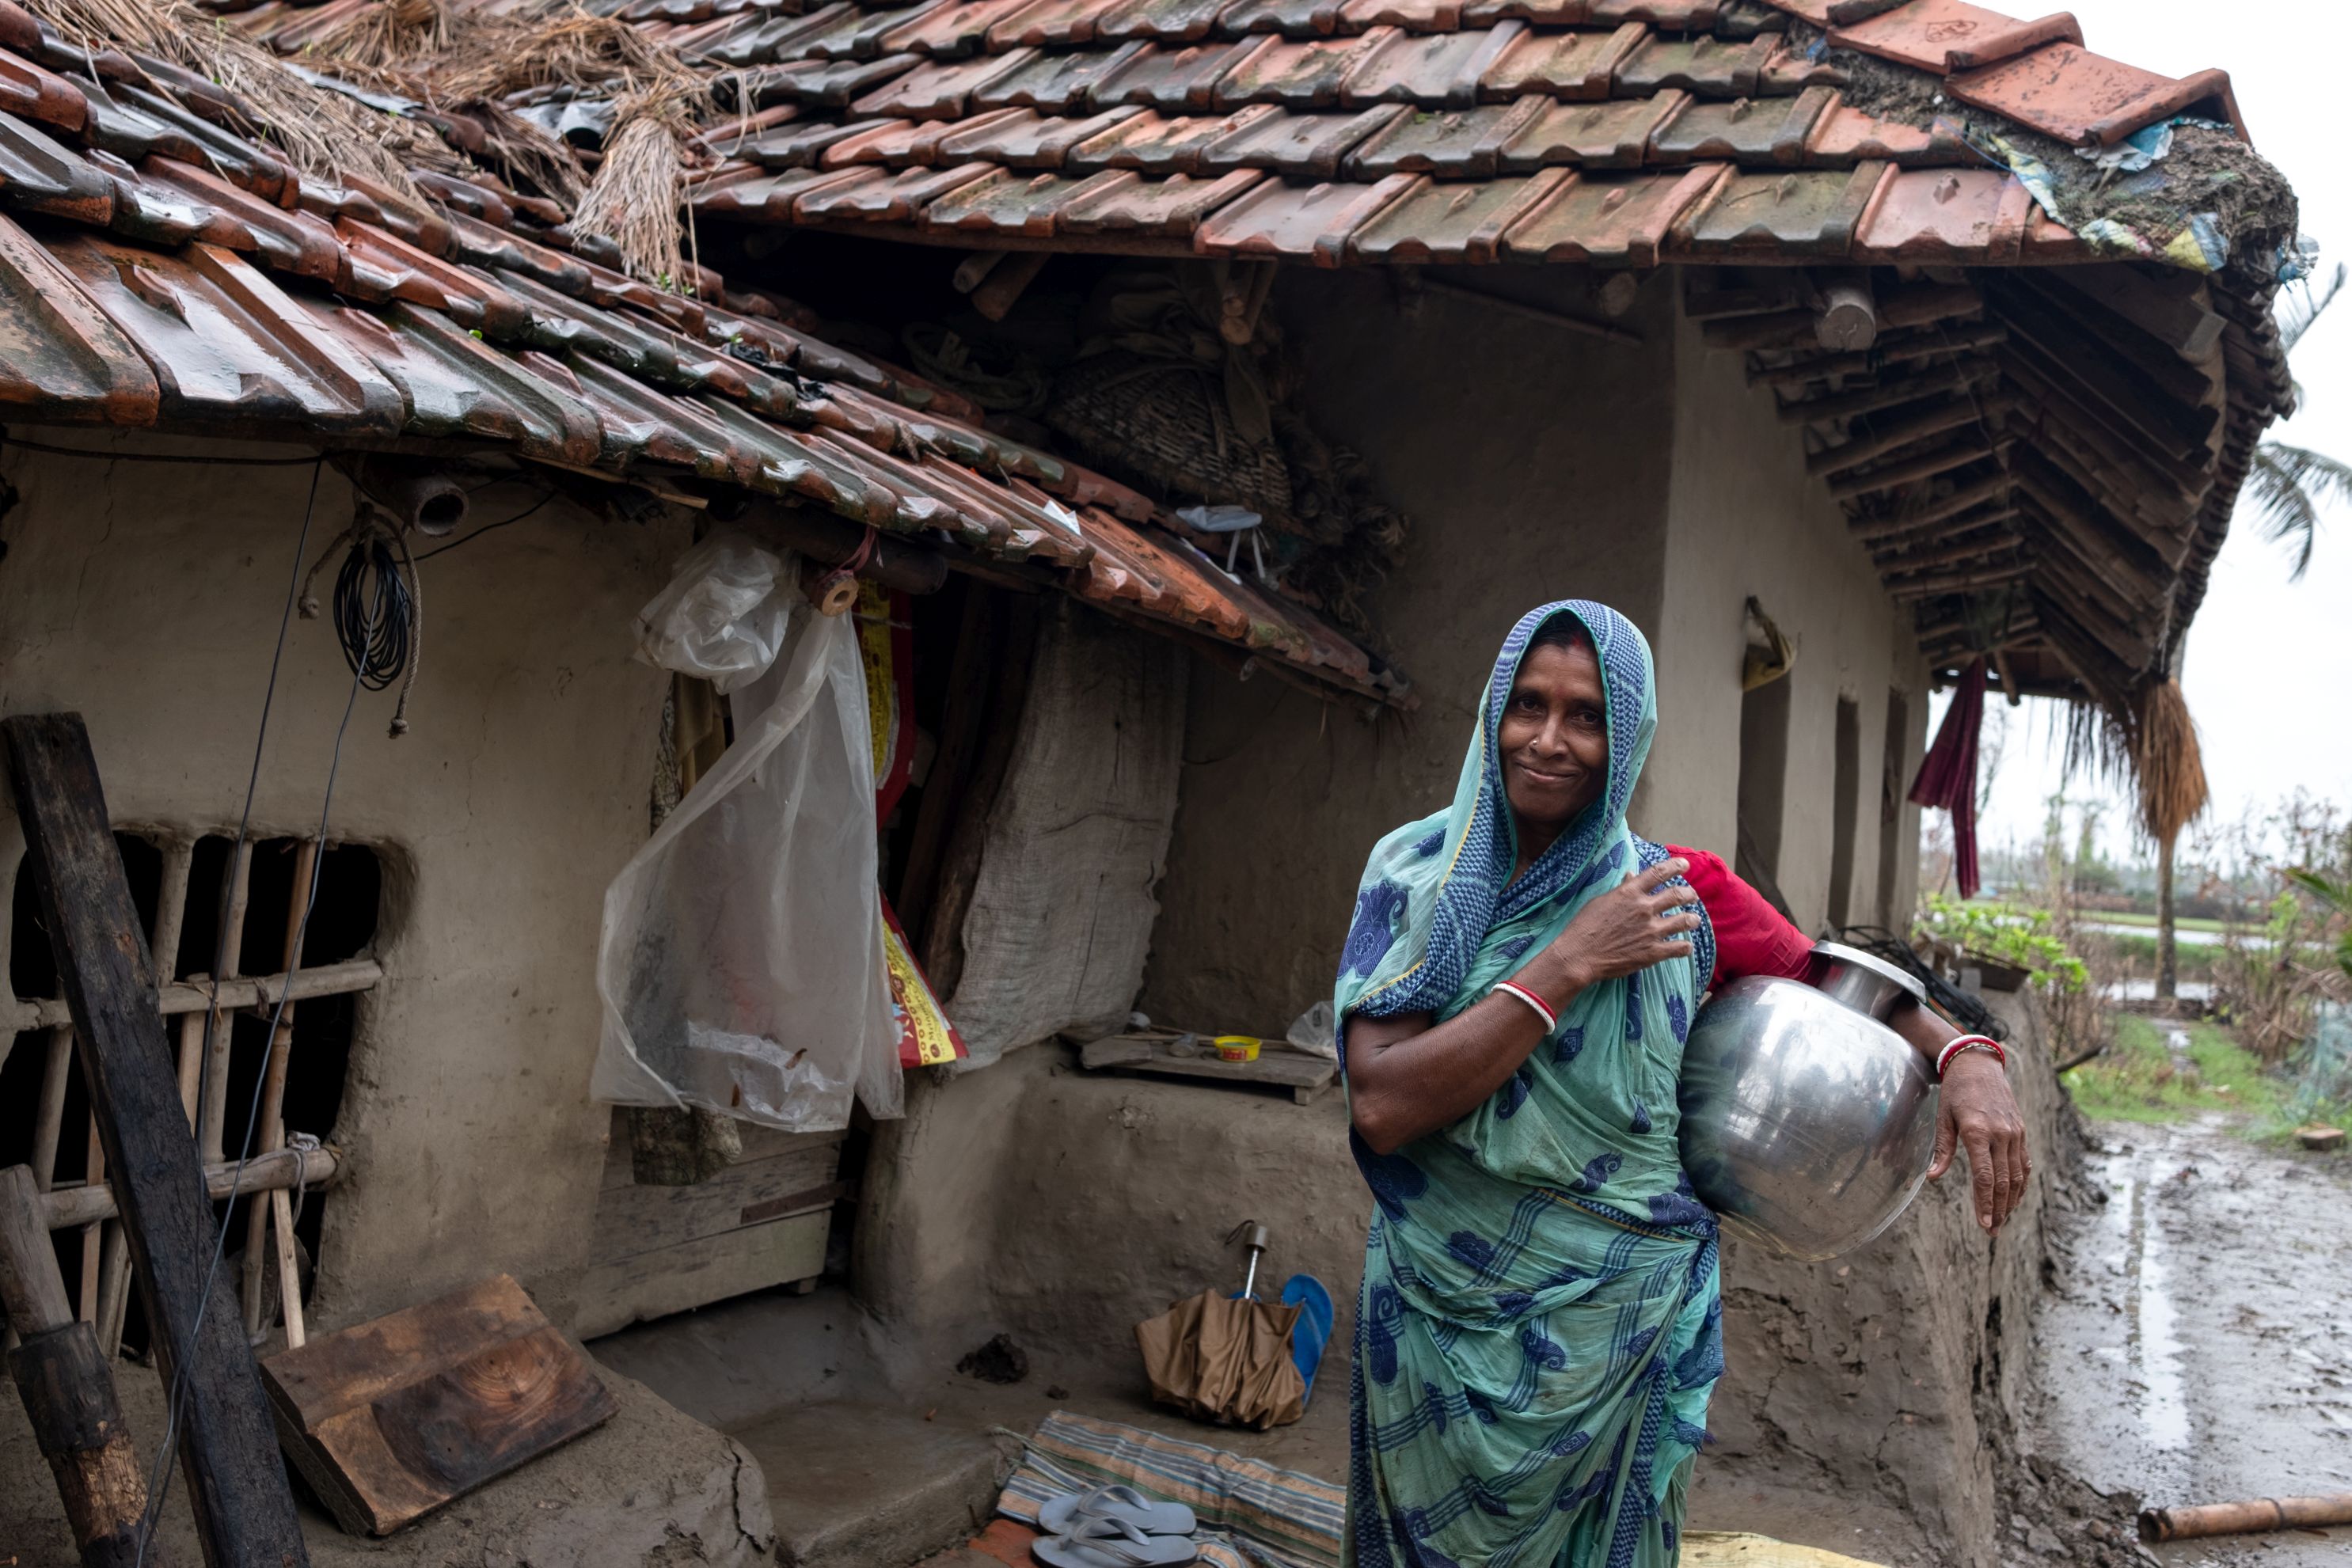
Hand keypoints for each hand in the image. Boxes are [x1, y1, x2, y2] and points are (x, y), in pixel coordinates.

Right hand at [1525, 856, 1699, 999]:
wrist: (1580, 955)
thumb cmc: (1585, 926)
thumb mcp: (1601, 901)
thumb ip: (1621, 890)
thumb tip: (1632, 877)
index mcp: (1630, 893)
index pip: (1658, 873)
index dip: (1675, 866)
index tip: (1684, 865)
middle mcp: (1645, 909)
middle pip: (1677, 895)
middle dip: (1689, 894)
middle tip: (1692, 896)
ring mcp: (1651, 931)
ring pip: (1684, 920)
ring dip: (1692, 919)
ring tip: (1695, 919)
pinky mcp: (1653, 952)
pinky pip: (1679, 948)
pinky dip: (1685, 947)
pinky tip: (1686, 947)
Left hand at [1928, 1050, 2029, 1234]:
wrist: (1978, 1066)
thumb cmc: (1955, 1092)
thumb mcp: (1943, 1118)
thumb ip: (1942, 1150)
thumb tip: (1932, 1178)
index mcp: (1978, 1132)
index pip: (1985, 1176)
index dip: (1985, 1203)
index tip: (1984, 1224)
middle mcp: (2000, 1135)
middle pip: (2003, 1182)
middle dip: (1998, 1210)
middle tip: (1991, 1232)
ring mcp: (2014, 1134)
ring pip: (2016, 1176)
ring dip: (2011, 1202)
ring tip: (2001, 1222)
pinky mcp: (2020, 1132)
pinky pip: (2024, 1164)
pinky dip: (2020, 1185)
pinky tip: (2014, 1199)